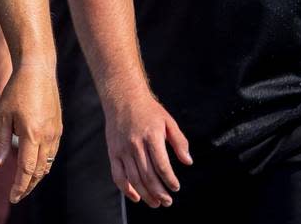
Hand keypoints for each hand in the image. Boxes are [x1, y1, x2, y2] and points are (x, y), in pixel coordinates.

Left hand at [0, 59, 61, 203]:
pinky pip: (53, 152)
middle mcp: (47, 137)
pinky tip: (36, 164)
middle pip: (39, 171)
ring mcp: (55, 132)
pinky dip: (44, 163)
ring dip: (37, 176)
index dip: (20, 187)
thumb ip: (0, 141)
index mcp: (31, 135)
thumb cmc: (16, 90)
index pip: (26, 170)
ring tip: (25, 183)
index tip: (13, 198)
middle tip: (18, 195)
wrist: (38, 70)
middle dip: (28, 186)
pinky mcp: (58, 127)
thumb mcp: (3, 115)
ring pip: (48, 163)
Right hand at [102, 87, 191, 207]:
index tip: (176, 187)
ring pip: (134, 178)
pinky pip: (117, 175)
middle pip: (148, 175)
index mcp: (151, 136)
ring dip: (145, 194)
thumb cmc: (148, 110)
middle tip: (168, 202)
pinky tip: (135, 197)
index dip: (170, 180)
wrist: (122, 97)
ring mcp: (122, 149)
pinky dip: (126, 189)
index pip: (161, 165)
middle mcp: (135, 144)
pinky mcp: (112, 152)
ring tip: (155, 203)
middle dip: (159, 192)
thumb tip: (188, 162)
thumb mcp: (168, 121)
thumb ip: (179, 141)